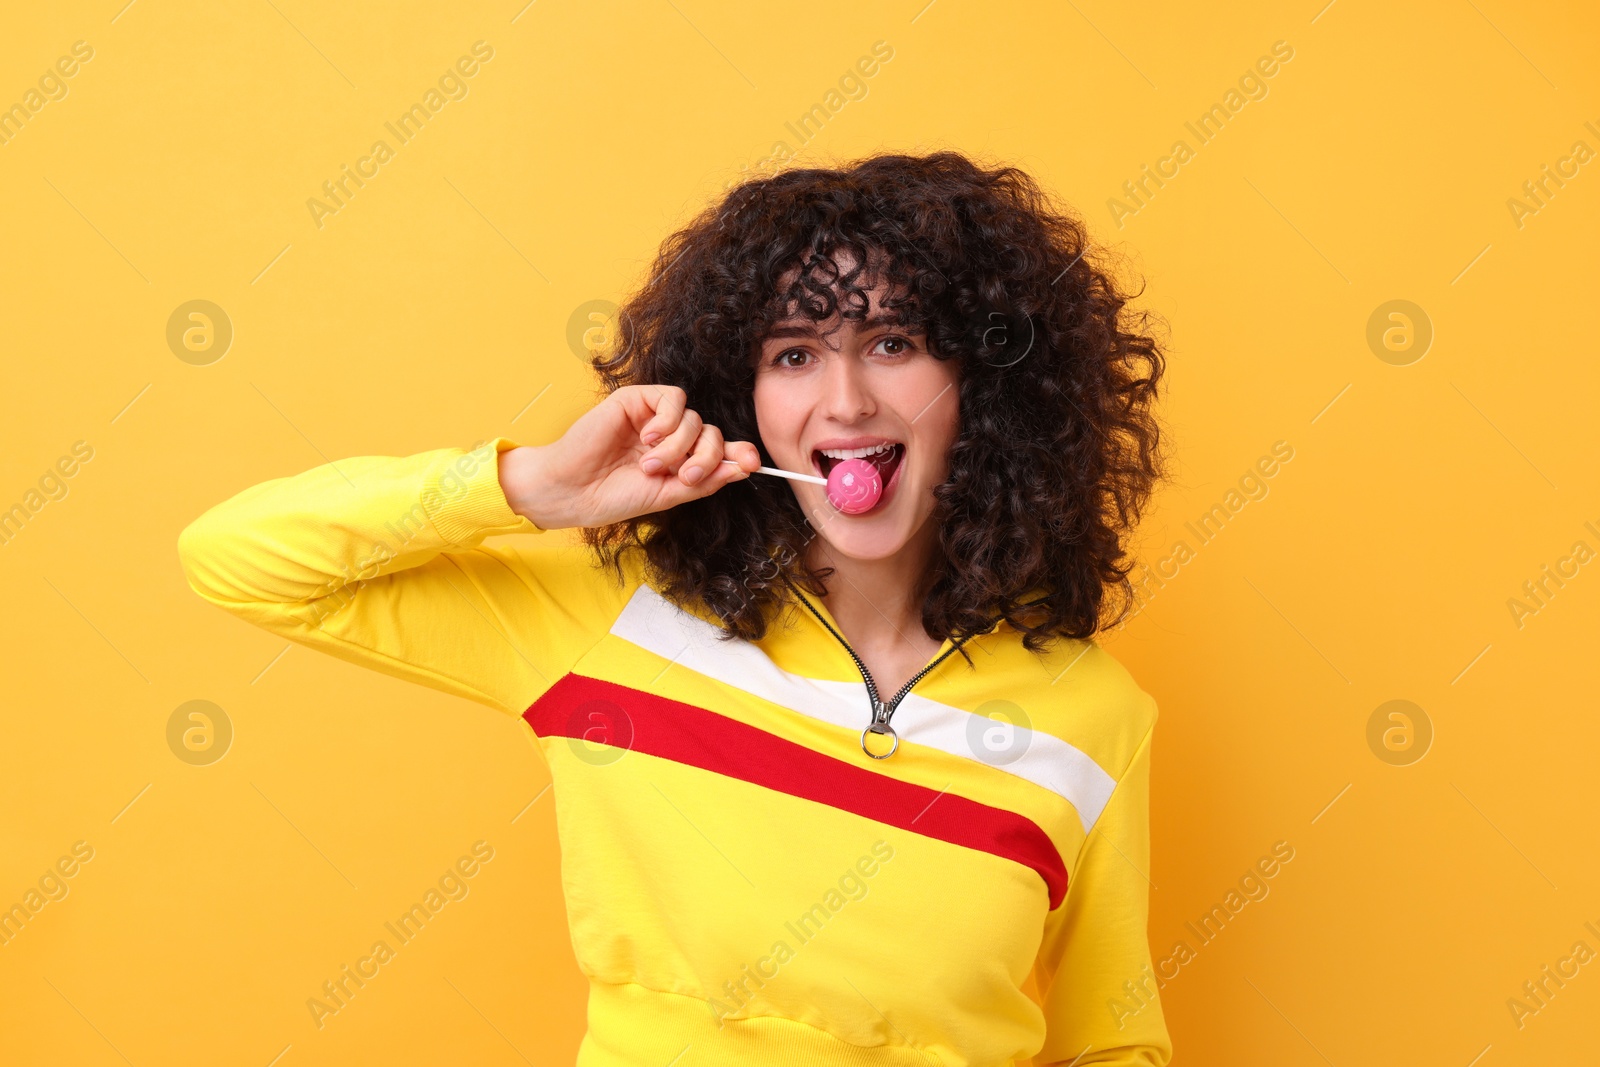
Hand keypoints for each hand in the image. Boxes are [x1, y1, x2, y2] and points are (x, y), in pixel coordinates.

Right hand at [498, 384, 760, 529]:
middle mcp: (671, 437)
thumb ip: (705, 480)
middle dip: (706, 457)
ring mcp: (655, 418)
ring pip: (695, 419)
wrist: (572, 491)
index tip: (751, 464)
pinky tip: (647, 438)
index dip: (739, 454)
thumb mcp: (668, 495)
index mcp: (680, 460)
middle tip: (684, 478)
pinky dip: (669, 421)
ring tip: (649, 466)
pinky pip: (674, 398)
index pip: (720, 450)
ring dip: (679, 447)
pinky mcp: (637, 400)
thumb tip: (744, 467)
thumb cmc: (614, 496)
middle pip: (713, 433)